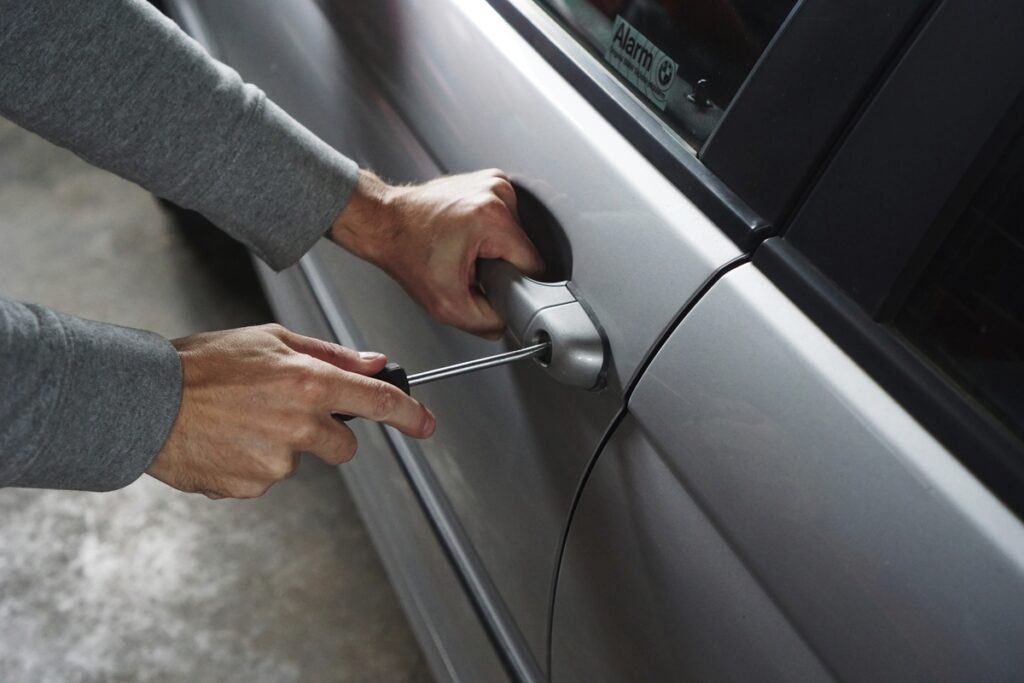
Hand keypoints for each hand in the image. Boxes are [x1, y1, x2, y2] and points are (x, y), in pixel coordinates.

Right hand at [146, 324, 434, 498]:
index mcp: (308, 383)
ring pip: (299, 460)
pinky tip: (226, 441)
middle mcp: (299, 425)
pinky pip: (266, 477)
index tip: (425, 424)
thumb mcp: (270, 339)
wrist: (145, 402)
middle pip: (343, 446)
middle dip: (326, 434)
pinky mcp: (252, 487)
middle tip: (283, 412)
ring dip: (280, 445)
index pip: (378, 403)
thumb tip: (374, 364)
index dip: (409, 415)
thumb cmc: (202, 364)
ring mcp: (276, 461)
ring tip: (239, 421)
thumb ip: (330, 354)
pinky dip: (251, 463)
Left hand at [330, 169, 544, 338]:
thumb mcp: (447, 305)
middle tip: (470, 267)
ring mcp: (494, 182)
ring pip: (517, 234)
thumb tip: (508, 322)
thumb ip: (486, 323)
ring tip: (466, 249)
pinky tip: (467, 235)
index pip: (534, 264)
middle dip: (502, 264)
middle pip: (524, 248)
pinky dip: (491, 231)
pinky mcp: (489, 180)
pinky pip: (506, 218)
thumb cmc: (407, 253)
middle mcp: (497, 192)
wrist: (385, 223)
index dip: (515, 283)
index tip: (490, 283)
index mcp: (492, 218)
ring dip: (496, 248)